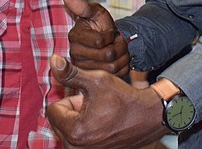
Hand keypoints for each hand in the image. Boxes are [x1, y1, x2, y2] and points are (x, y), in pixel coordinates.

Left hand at [47, 55, 166, 147]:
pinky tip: (103, 125)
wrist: (148, 117)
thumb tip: (54, 61)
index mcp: (74, 131)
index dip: (71, 99)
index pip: (53, 110)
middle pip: (60, 122)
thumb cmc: (124, 99)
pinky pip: (80, 140)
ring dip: (80, 121)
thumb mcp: (96, 80)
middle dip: (74, 111)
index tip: (89, 98)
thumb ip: (70, 73)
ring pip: (69, 130)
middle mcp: (76, 148)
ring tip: (100, 115)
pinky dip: (88, 131)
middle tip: (96, 106)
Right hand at [65, 0, 129, 75]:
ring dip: (122, 56)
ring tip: (118, 49)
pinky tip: (118, 59)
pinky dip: (123, 66)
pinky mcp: (95, 79)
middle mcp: (76, 55)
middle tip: (118, 41)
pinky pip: (117, 75)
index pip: (100, 41)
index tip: (109, 32)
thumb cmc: (100, 23)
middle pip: (108, 56)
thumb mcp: (95, 12)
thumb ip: (82, 6)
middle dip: (119, 46)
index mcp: (75, 37)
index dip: (110, 35)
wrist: (108, 39)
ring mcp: (85, 69)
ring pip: (113, 67)